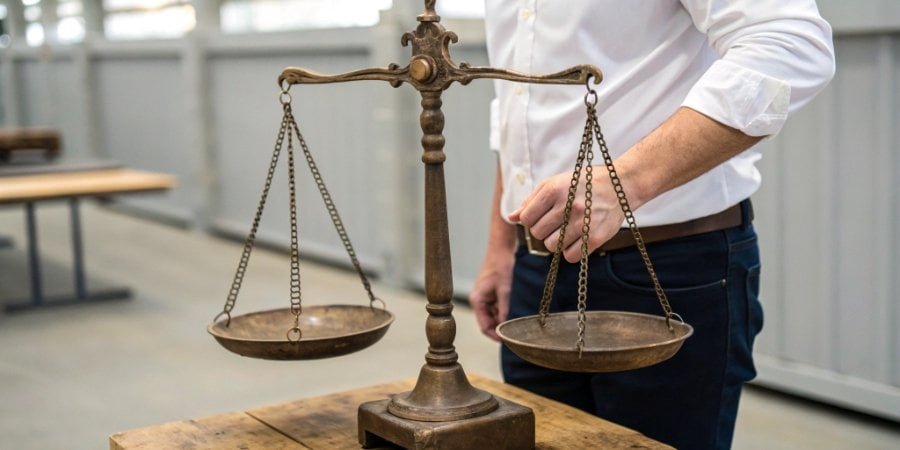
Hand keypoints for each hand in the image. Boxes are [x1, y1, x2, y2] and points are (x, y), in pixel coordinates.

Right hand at [468, 244, 514, 341]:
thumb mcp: (505, 290)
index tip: (509, 340)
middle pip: (489, 323)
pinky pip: (497, 308)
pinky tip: (515, 309)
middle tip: (516, 333)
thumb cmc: (502, 266)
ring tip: (518, 320)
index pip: (484, 326)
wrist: (501, 249)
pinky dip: (506, 311)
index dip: (496, 335)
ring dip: (504, 319)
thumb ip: (505, 309)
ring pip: (494, 316)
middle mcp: (478, 300)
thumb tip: (505, 327)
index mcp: (477, 300)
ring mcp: (485, 297)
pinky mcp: (491, 293)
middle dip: (501, 328)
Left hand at [509, 168, 624, 263]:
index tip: (542, 216)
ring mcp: (583, 222)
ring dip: (556, 241)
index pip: (527, 218)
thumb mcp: (555, 183)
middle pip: (539, 233)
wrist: (621, 185)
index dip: (531, 220)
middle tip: (557, 222)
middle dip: (544, 230)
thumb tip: (511, 218)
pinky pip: (571, 256)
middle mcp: (568, 205)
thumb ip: (531, 200)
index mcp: (554, 189)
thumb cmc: (583, 183)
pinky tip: (577, 239)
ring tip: (567, 230)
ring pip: (553, 246)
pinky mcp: (596, 237)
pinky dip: (570, 251)